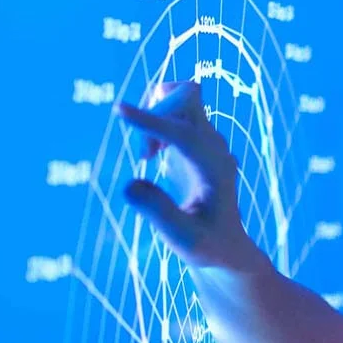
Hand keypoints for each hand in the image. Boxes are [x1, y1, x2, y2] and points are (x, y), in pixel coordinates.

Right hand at [114, 81, 265, 272]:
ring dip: (153, 116)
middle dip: (156, 113)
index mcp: (216, 167)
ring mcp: (206, 140)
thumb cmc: (206, 244)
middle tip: (144, 156)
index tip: (118, 110)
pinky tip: (152, 154)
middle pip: (188, 98)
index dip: (152, 122)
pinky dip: (154, 120)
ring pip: (180, 99)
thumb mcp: (183, 239)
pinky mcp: (194, 141)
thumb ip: (158, 212)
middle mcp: (215, 146)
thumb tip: (128, 184)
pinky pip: (173, 109)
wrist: (224, 244)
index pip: (185, 132)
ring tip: (147, 156)